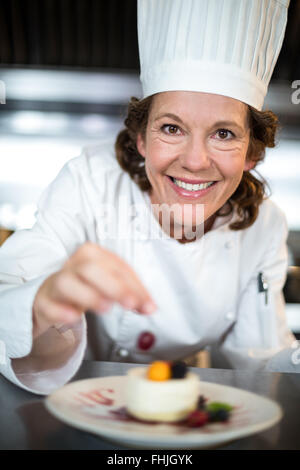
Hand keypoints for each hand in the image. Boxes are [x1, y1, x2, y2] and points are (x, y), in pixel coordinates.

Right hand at [32, 242, 156, 337]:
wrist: (53, 297)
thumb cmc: (87, 287)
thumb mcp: (111, 286)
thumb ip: (133, 295)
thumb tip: (150, 307)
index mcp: (93, 254)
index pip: (117, 266)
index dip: (135, 286)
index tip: (148, 305)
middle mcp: (73, 265)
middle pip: (92, 268)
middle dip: (115, 286)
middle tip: (131, 304)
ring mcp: (56, 282)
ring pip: (68, 283)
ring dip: (88, 295)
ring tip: (106, 308)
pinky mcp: (44, 302)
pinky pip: (49, 304)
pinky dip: (61, 311)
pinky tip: (74, 316)